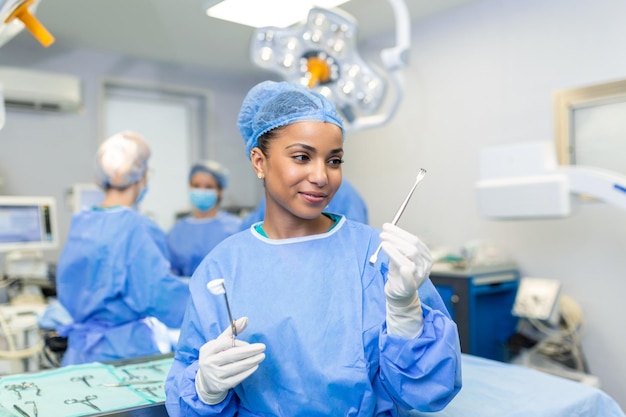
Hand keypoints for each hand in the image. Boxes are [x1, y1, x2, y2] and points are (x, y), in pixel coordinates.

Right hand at [195, 317, 265, 403]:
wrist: (206, 381)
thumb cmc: (216, 357)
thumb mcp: (220, 343)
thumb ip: (231, 331)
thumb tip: (245, 319)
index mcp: (207, 350)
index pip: (225, 343)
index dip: (239, 343)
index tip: (249, 344)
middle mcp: (208, 362)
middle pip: (232, 355)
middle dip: (249, 351)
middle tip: (262, 347)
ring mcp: (214, 375)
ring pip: (236, 367)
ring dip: (251, 361)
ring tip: (261, 357)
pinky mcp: (221, 385)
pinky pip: (237, 378)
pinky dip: (248, 372)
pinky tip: (255, 366)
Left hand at [380, 223, 431, 337]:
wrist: (399, 294)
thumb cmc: (399, 273)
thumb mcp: (399, 257)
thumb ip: (396, 245)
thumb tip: (387, 229)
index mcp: (425, 256)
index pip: (414, 240)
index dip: (399, 232)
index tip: (386, 226)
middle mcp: (425, 265)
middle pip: (412, 247)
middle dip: (396, 238)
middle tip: (382, 234)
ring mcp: (420, 276)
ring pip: (410, 257)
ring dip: (395, 249)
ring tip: (383, 243)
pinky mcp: (411, 287)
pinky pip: (411, 280)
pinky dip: (407, 274)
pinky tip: (403, 268)